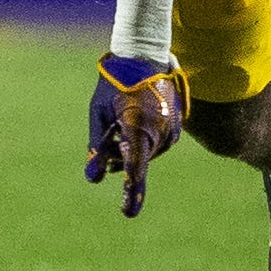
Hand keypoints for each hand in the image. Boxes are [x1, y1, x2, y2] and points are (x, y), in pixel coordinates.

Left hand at [86, 51, 186, 216]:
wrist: (145, 57)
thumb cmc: (115, 83)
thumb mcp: (99, 113)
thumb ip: (97, 147)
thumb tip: (93, 179)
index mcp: (138, 126)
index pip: (134, 167)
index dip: (130, 191)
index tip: (127, 214)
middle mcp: (159, 130)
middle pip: (137, 161)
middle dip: (119, 158)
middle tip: (109, 135)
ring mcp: (172, 129)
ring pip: (146, 154)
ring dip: (130, 148)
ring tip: (120, 124)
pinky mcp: (177, 127)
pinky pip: (156, 145)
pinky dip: (142, 141)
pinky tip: (133, 122)